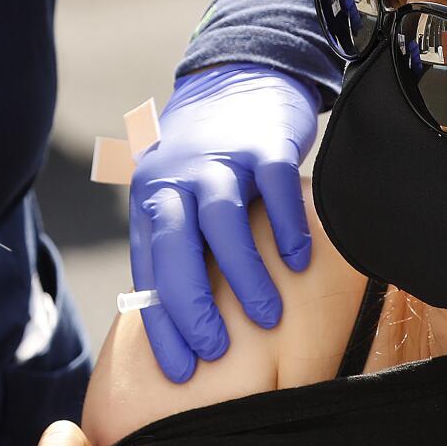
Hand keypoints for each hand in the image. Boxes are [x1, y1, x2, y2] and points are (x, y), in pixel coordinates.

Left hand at [129, 64, 320, 381]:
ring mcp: (219, 157)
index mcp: (151, 200)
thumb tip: (182, 319)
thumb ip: (179, 247)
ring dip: (243, 275)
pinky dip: (286, 227)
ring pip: (221, 222)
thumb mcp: (178, 194)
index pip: (149, 271)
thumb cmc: (209, 156)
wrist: (238, 75)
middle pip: (175, 247)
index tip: (180, 370)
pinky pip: (274, 188)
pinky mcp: (262, 142)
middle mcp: (176, 178)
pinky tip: (297, 261)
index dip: (163, 324)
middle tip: (214, 351)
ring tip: (265, 317)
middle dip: (191, 306)